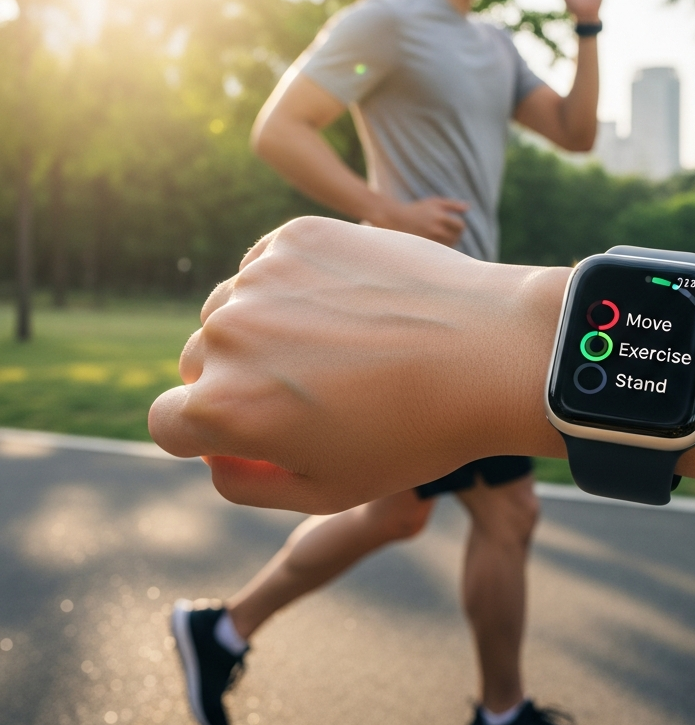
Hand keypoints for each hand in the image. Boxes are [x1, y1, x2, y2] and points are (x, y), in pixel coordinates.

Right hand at [147, 217, 568, 512]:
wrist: (493, 351)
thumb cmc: (416, 432)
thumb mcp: (326, 489)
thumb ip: (245, 481)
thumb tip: (211, 453)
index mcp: (223, 408)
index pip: (170, 423)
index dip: (209, 433)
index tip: (258, 427)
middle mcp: (226, 335)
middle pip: (202, 362)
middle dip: (240, 380)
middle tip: (318, 389)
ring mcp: (261, 276)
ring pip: (233, 308)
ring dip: (264, 327)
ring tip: (340, 345)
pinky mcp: (298, 235)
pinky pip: (269, 265)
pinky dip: (294, 284)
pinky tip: (350, 304)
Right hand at [375, 196, 468, 246]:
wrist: (395, 219)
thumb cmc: (417, 210)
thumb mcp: (435, 202)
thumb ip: (453, 205)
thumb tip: (468, 207)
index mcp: (440, 217)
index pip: (461, 226)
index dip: (459, 227)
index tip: (454, 227)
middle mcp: (436, 229)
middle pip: (456, 238)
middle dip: (454, 235)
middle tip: (446, 233)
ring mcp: (430, 241)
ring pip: (449, 247)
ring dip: (448, 243)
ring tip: (439, 238)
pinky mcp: (424, 249)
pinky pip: (439, 253)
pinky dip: (440, 250)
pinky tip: (433, 245)